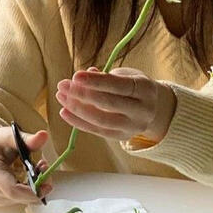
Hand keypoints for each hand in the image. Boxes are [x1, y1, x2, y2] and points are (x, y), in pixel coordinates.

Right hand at [0, 126, 51, 205]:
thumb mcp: (11, 136)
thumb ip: (28, 139)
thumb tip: (44, 135)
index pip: (14, 190)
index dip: (33, 191)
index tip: (48, 184)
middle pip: (21, 197)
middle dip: (38, 186)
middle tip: (45, 168)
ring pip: (23, 200)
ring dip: (35, 187)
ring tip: (37, 169)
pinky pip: (20, 200)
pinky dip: (29, 191)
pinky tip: (29, 177)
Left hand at [56, 67, 176, 142]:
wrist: (151, 109)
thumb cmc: (133, 87)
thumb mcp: (125, 75)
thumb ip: (105, 76)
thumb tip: (81, 78)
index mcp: (145, 89)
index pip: (119, 86)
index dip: (96, 81)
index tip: (75, 76)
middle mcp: (142, 111)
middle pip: (109, 104)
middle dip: (83, 94)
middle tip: (63, 85)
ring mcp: (132, 127)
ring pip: (102, 121)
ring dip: (77, 109)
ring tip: (61, 97)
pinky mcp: (121, 137)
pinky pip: (97, 131)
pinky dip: (78, 122)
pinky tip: (64, 112)